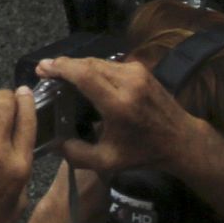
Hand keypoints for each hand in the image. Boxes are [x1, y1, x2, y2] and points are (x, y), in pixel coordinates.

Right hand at [33, 56, 205, 173]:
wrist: (181, 140)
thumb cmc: (143, 153)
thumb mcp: (107, 162)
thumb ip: (77, 154)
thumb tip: (54, 143)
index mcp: (119, 105)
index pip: (85, 75)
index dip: (61, 68)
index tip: (42, 67)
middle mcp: (129, 83)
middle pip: (88, 64)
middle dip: (64, 64)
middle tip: (44, 69)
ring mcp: (137, 73)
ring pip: (98, 61)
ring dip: (77, 64)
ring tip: (59, 71)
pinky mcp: (141, 70)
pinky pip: (109, 64)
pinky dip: (91, 67)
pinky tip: (81, 74)